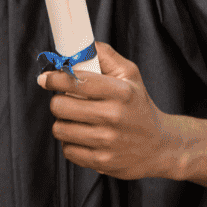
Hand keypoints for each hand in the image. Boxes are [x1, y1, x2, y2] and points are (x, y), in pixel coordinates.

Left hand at [38, 42, 178, 180]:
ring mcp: (108, 141)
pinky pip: (68, 150)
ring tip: (77, 120)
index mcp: (121, 92)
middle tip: (68, 101)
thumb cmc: (139, 107)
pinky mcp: (102, 162)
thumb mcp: (131, 76)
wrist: (161, 146)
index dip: (55, 78)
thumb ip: (106, 56)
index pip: (77, 81)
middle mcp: (114, 116)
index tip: (46, 78)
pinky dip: (71, 143)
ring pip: (60, 129)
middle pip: (60, 106)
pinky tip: (84, 137)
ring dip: (63, 123)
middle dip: (59, 101)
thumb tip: (83, 45)